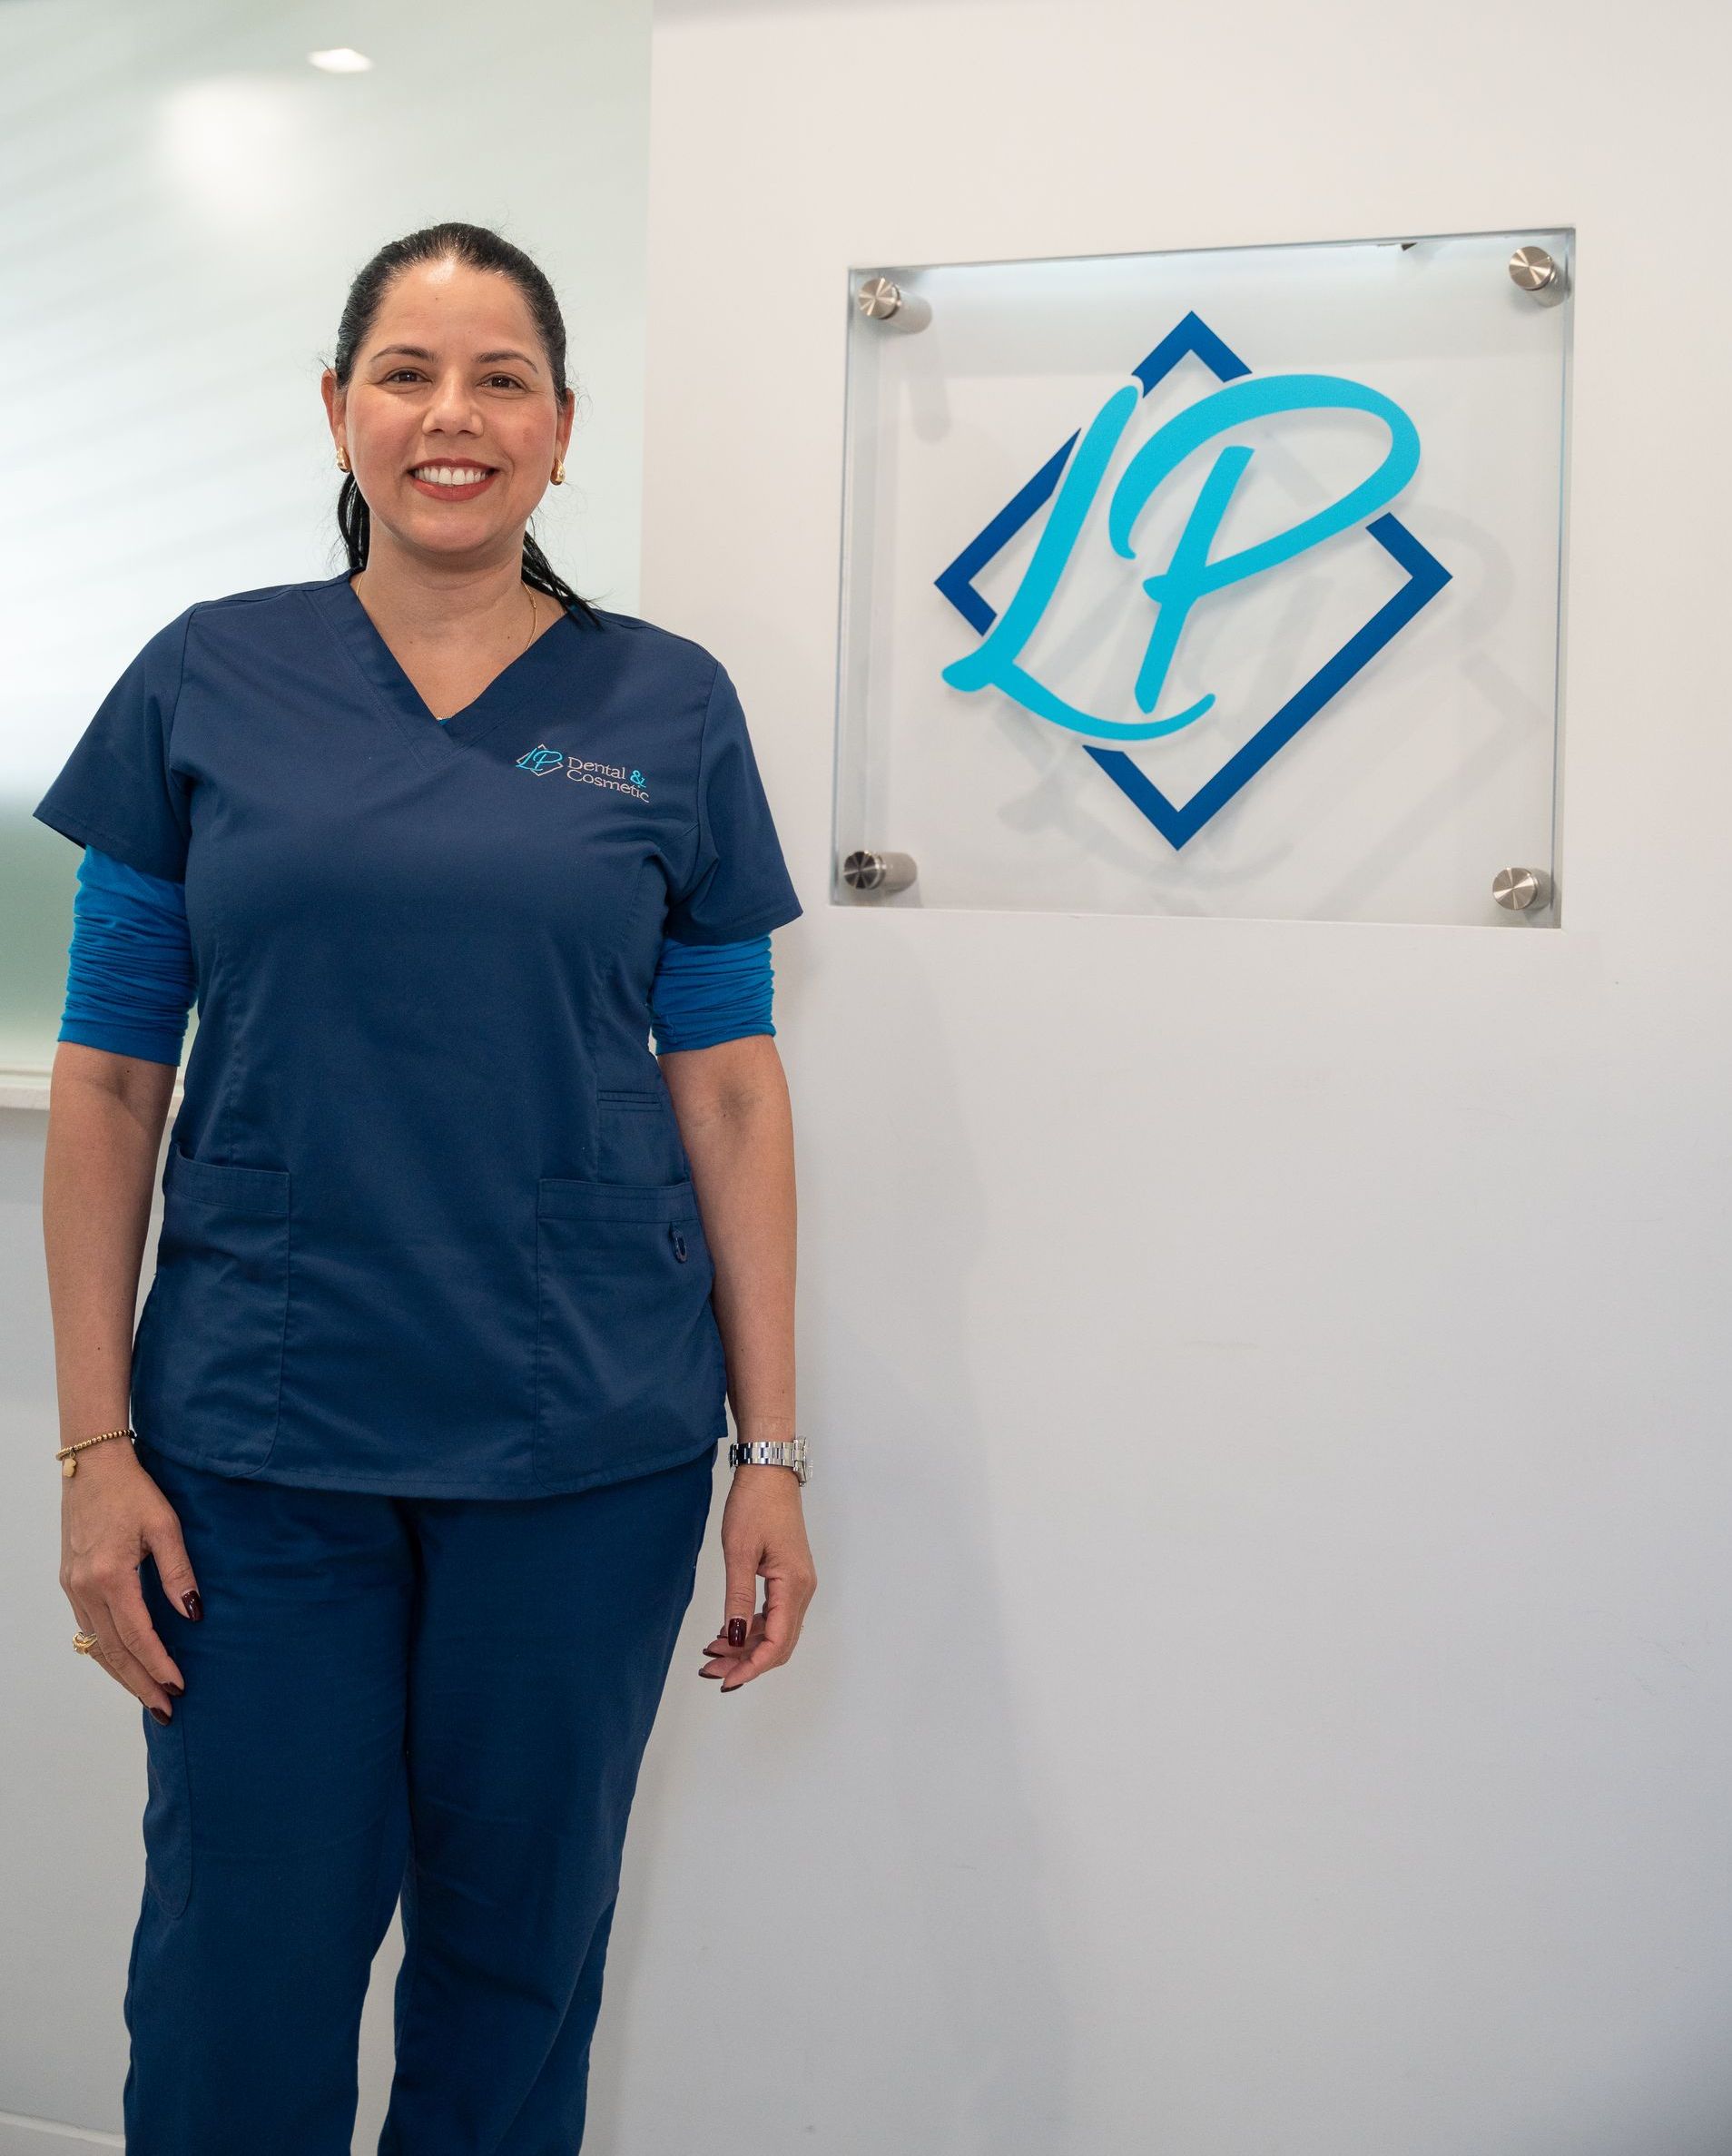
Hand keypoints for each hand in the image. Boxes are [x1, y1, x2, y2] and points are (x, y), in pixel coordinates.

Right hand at [60, 1441, 200, 1720]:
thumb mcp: (166, 1526)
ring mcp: (72, 1587)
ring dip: (122, 1674)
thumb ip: (178, 1573)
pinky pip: (87, 1628)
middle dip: (140, 1683)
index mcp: (110, 1576)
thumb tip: (193, 1615)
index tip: (179, 1686)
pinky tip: (123, 1664)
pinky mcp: (70, 1582)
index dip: (158, 1664)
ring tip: (148, 1696)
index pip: (136, 1635)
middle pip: (113, 1650)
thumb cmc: (134, 1491)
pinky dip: (106, 1652)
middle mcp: (85, 1588)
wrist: (93, 1466)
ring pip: (96, 1645)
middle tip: (165, 1709)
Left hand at [699, 1465, 815, 1691]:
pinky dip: (749, 1629)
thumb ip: (738, 1598)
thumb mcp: (740, 1553)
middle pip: (778, 1643)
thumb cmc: (755, 1506)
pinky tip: (725, 1632)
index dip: (752, 1666)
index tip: (725, 1679)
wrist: (769, 1473)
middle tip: (710, 1670)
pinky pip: (773, 1615)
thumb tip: (732, 1638)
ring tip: (711, 1653)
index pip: (777, 1643)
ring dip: (745, 1647)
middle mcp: (802, 1590)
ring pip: (775, 1632)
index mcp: (794, 1586)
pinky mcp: (788, 1578)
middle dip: (745, 1661)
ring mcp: (797, 1584)